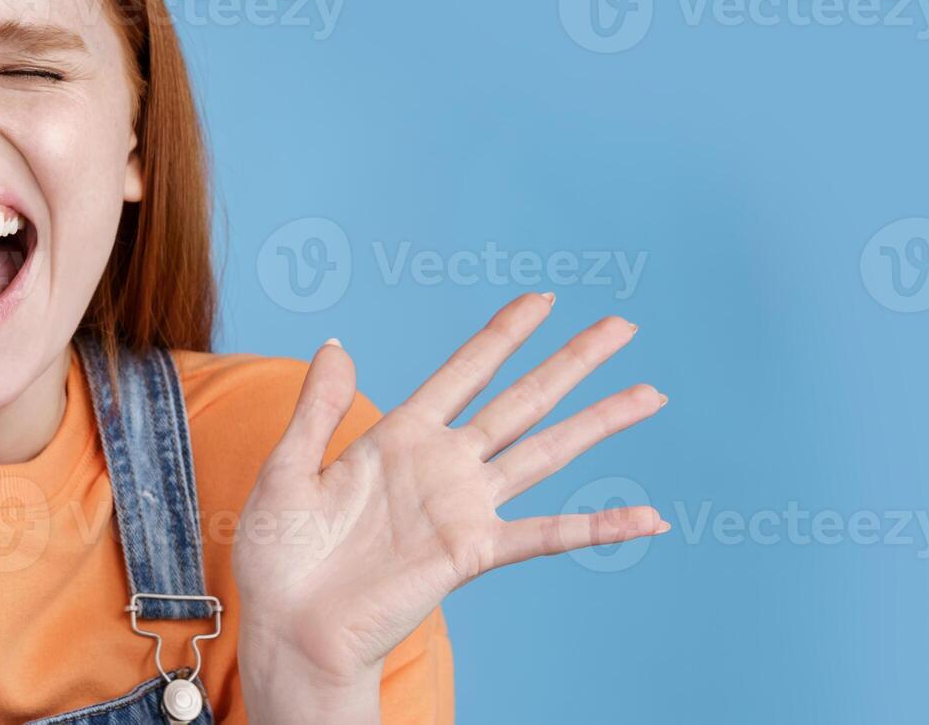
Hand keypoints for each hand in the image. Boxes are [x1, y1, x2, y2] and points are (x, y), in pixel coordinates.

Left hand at [233, 293, 667, 710]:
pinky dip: (599, 526)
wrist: (288, 628)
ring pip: (546, 452)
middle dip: (572, 362)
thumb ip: (317, 409)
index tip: (542, 299)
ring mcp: (462, 508)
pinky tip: (647, 516)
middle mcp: (442, 466)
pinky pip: (546, 534)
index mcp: (397, 438)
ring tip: (650, 393)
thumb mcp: (286, 470)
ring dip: (599, 422)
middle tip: (622, 325)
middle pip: (522, 399)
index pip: (464, 372)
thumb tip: (337, 344)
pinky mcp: (471, 552)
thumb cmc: (278, 557)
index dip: (503, 335)